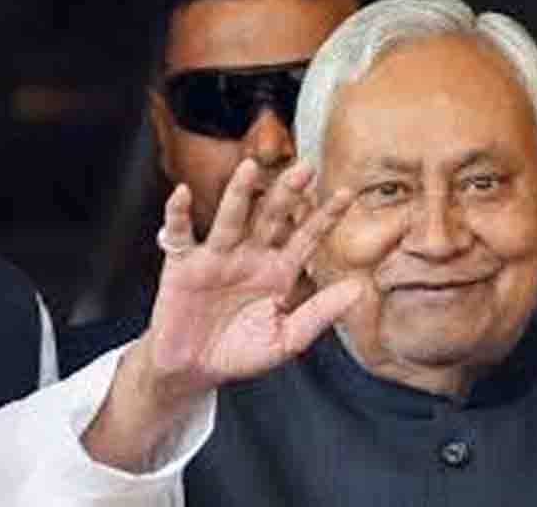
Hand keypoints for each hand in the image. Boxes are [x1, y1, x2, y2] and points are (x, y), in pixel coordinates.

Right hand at [143, 158, 359, 398]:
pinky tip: (183, 194)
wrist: (194, 369)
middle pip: (271, 218)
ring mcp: (217, 257)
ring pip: (230, 219)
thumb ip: (319, 314)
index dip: (325, 217)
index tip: (348, 194)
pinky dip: (178, 214)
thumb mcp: (286, 339)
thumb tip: (358, 291)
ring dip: (239, 194)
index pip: (306, 238)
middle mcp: (251, 256)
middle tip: (305, 169)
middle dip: (287, 194)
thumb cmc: (241, 352)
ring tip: (250, 168)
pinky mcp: (183, 265)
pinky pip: (180, 235)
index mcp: (279, 271)